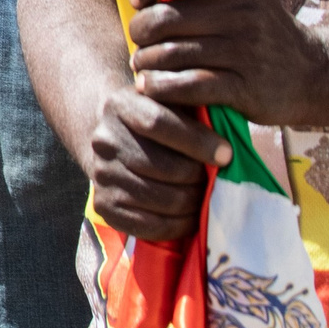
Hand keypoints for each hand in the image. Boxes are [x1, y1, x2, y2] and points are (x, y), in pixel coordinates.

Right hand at [82, 77, 227, 241]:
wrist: (117, 142)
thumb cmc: (160, 121)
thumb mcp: (172, 102)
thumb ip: (195, 110)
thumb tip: (225, 146)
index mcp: (120, 105)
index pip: (157, 122)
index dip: (197, 141)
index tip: (226, 153)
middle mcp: (104, 140)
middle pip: (163, 167)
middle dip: (199, 178)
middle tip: (215, 179)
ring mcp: (101, 174)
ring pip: (161, 198)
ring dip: (193, 202)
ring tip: (205, 195)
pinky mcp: (105, 205)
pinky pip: (150, 225)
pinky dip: (179, 225)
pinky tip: (190, 215)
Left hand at [126, 0, 328, 127]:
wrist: (313, 73)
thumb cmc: (258, 29)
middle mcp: (245, 10)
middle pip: (167, 17)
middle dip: (140, 31)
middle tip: (138, 40)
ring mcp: (247, 50)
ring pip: (171, 54)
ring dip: (145, 62)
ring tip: (141, 64)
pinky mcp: (247, 87)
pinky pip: (188, 86)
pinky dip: (161, 87)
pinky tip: (151, 86)